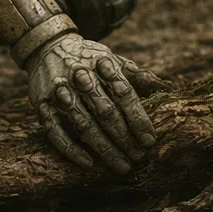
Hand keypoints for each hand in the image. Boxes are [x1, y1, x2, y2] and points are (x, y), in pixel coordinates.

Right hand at [26, 33, 162, 173]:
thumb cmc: (89, 59)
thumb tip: (169, 89)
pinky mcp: (43, 105)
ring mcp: (60, 91)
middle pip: (105, 111)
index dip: (137, 117)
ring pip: (84, 124)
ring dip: (104, 148)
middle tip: (139, 156)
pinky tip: (89, 164)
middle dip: (124, 137)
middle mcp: (80, 76)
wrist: (47, 45)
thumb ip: (138, 76)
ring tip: (122, 166)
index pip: (123, 93)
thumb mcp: (113, 60)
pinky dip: (72, 149)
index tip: (150, 140)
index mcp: (102, 64)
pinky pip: (56, 131)